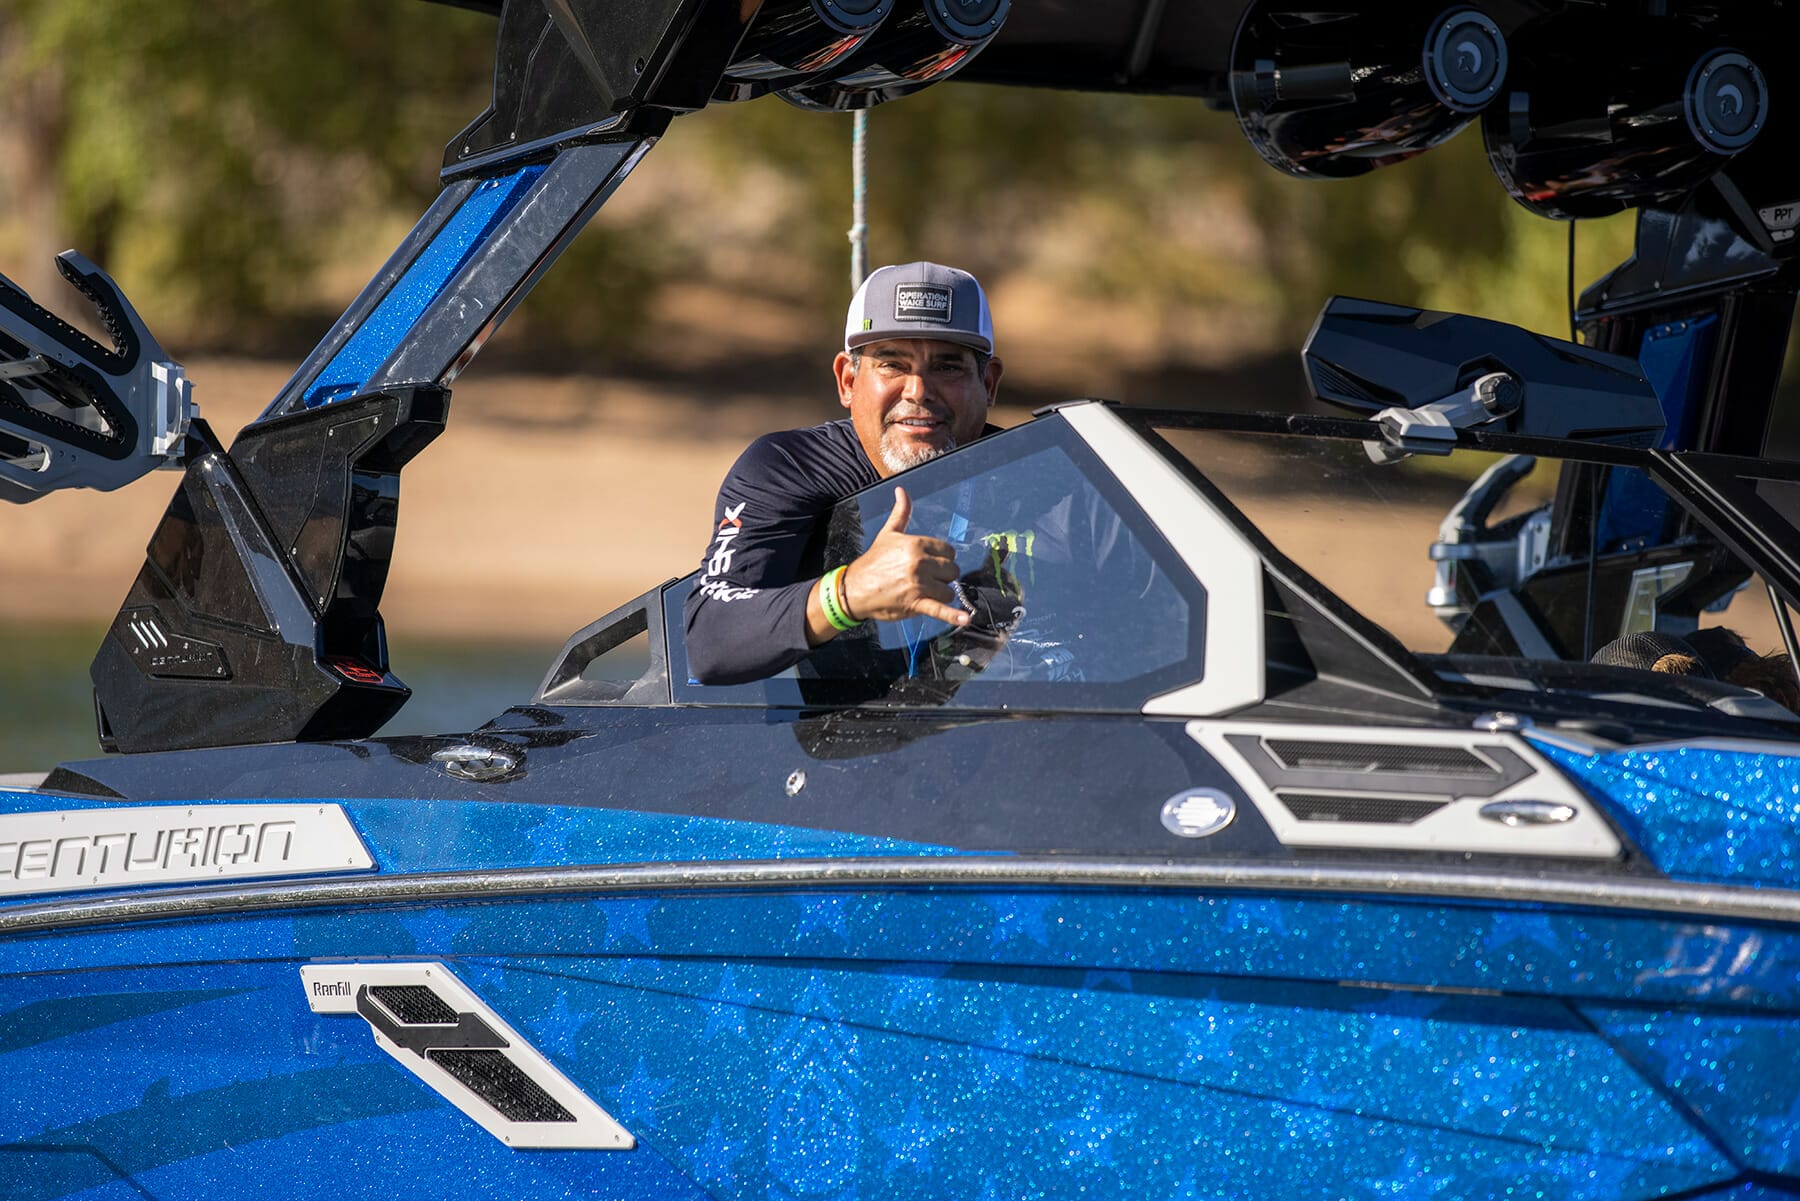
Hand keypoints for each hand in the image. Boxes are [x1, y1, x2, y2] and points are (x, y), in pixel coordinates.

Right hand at [841, 487, 971, 626]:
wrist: (854, 588)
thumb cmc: (873, 561)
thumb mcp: (888, 533)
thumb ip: (901, 512)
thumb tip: (901, 490)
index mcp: (916, 544)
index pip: (948, 552)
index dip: (942, 559)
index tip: (931, 564)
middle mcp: (919, 563)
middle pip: (952, 570)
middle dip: (943, 576)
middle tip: (926, 578)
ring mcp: (918, 584)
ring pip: (949, 589)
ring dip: (941, 593)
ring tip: (925, 592)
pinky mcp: (915, 603)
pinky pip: (940, 609)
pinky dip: (953, 616)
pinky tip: (964, 618)